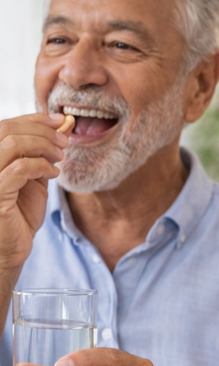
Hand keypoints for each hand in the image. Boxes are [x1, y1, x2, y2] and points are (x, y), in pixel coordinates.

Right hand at [0, 112, 70, 271]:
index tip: (61, 121)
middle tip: (64, 141)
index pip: (7, 125)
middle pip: (7, 129)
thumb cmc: (20, 213)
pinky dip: (41, 166)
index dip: (35, 119)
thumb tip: (63, 127)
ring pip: (12, 144)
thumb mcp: (34, 177)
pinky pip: (20, 169)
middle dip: (41, 130)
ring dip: (42, 146)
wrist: (11, 247)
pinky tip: (53, 174)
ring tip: (59, 157)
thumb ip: (43, 153)